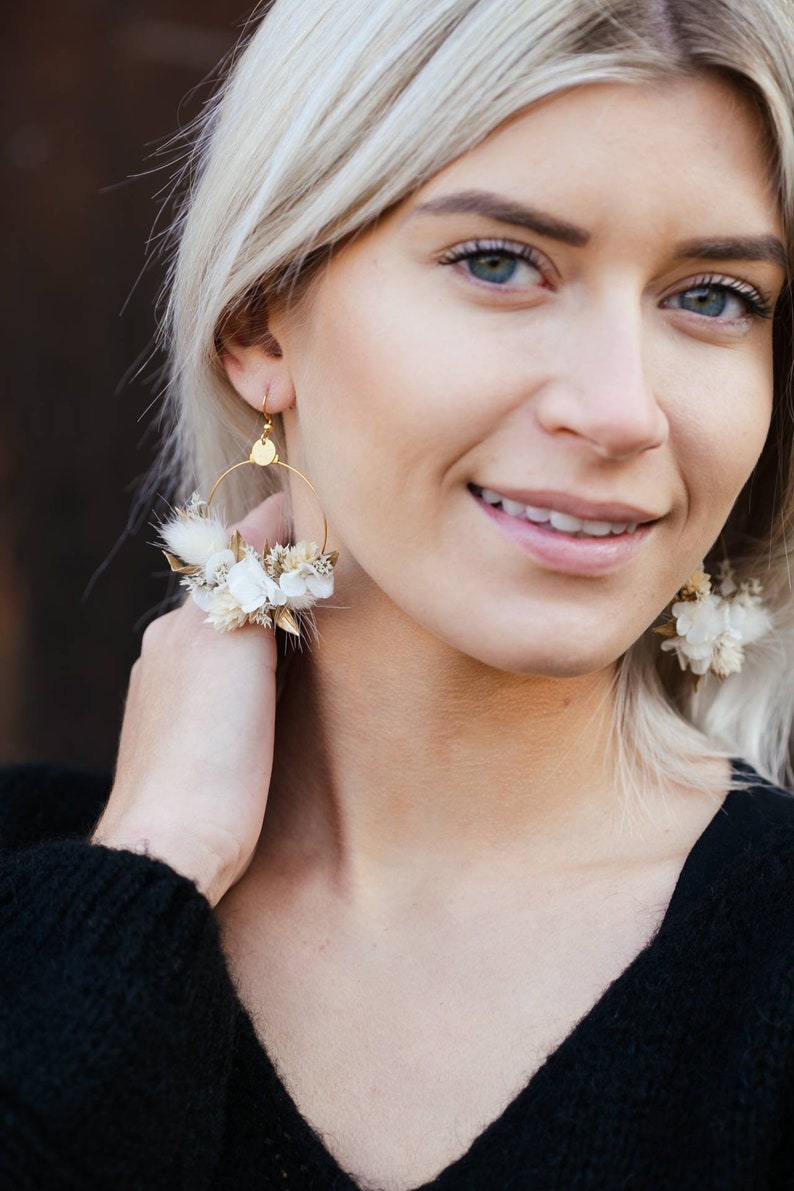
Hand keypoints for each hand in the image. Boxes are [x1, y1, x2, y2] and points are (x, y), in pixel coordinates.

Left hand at [91, 494, 285, 907]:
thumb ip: (247, 583)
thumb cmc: (210, 750)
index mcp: (181, 625)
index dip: (274, 526)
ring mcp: (170, 700)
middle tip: (323, 561)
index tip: (312, 504)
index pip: (233, 555)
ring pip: (222, 639)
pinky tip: (273, 687)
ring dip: (260, 622)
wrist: (173, 845)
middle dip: (269, 574)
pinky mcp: (182, 742)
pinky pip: (220, 681)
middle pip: (226, 594)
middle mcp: (168, 653)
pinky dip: (249, 665)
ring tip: (307, 619)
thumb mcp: (232, 647)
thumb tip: (266, 524)